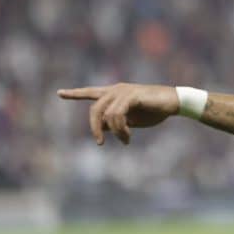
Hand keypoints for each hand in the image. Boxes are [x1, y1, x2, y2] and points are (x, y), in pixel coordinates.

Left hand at [57, 83, 177, 144]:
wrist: (173, 103)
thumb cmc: (154, 110)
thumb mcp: (131, 120)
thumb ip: (115, 121)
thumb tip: (101, 127)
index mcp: (115, 93)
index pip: (90, 92)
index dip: (75, 93)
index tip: (60, 93)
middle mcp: (116, 89)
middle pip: (94, 110)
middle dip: (95, 129)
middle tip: (101, 143)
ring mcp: (123, 91)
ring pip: (105, 115)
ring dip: (115, 132)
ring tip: (126, 140)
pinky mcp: (131, 95)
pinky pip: (116, 115)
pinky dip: (120, 129)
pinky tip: (128, 136)